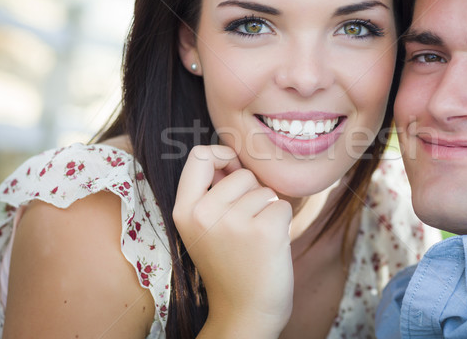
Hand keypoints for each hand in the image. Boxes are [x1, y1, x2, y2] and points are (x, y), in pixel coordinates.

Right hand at [173, 145, 293, 336]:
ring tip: (255, 239)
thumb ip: (214, 190)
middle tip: (246, 227)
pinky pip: (282, 204)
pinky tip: (270, 245)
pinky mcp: (263, 232)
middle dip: (252, 193)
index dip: (221, 154)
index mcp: (184, 211)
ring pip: (264, 190)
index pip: (198, 156)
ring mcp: (233, 223)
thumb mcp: (205, 227)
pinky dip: (282, 222)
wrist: (245, 312)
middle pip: (242, 173)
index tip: (233, 168)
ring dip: (267, 209)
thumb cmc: (230, 264)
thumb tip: (234, 154)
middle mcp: (203, 214)